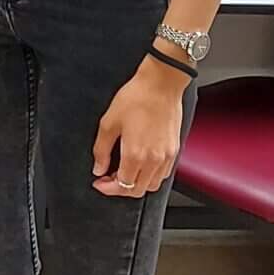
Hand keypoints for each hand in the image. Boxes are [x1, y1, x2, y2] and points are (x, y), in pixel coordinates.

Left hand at [92, 62, 184, 198]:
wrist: (161, 84)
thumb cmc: (136, 98)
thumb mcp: (109, 122)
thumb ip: (102, 150)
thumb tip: (98, 168)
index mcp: (135, 154)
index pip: (122, 185)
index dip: (107, 188)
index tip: (99, 182)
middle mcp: (154, 160)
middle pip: (137, 190)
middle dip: (120, 189)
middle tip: (108, 178)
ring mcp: (167, 156)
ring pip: (152, 185)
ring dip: (137, 184)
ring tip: (124, 172)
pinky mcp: (175, 150)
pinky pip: (164, 174)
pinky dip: (151, 176)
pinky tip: (141, 165)